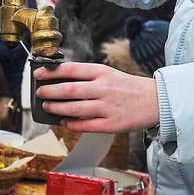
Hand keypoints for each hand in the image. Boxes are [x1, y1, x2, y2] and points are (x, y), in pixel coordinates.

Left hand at [34, 62, 158, 132]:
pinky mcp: (111, 124)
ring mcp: (107, 107)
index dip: (51, 72)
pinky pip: (85, 125)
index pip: (71, 69)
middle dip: (49, 92)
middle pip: (69, 90)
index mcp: (102, 72)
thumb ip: (87, 77)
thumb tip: (60, 81)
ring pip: (74, 109)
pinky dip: (72, 124)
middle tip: (40, 93)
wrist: (155, 100)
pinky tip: (64, 121)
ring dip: (57, 108)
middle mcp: (103, 88)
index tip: (38, 73)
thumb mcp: (109, 74)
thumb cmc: (127, 87)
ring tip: (48, 106)